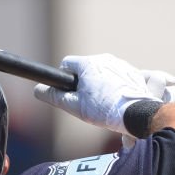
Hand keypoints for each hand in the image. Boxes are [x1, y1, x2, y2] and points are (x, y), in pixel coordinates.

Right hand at [35, 54, 174, 134]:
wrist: (137, 114)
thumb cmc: (103, 110)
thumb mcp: (73, 105)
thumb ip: (53, 96)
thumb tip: (37, 89)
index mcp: (88, 64)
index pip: (67, 64)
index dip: (64, 78)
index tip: (68, 92)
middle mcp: (106, 60)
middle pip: (87, 69)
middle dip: (85, 84)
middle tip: (86, 103)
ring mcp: (123, 65)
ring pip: (106, 73)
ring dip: (102, 86)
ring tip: (105, 106)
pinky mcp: (136, 74)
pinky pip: (124, 77)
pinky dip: (121, 86)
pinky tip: (121, 99)